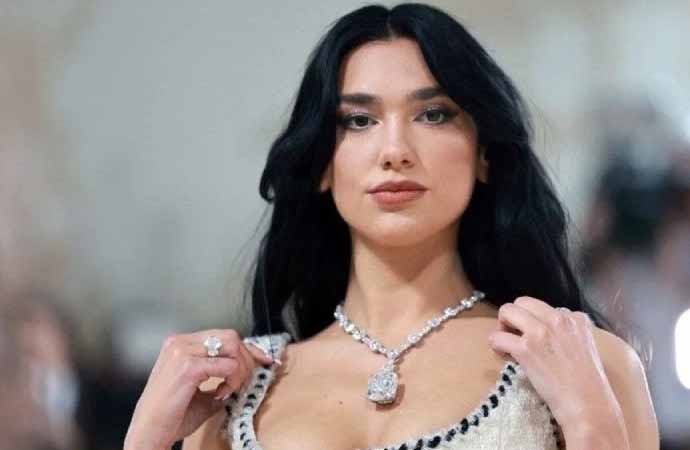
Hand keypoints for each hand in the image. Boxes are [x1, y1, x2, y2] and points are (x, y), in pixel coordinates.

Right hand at [124, 329, 273, 449]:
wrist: (148, 433)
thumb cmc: (170, 416)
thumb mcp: (200, 391)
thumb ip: (219, 377)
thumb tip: (243, 375)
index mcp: (180, 344)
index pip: (222, 336)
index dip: (246, 348)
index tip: (262, 359)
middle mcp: (180, 342)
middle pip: (230, 336)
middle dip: (246, 358)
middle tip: (243, 381)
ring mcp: (182, 352)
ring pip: (232, 346)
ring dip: (239, 369)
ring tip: (228, 389)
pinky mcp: (188, 366)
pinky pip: (228, 365)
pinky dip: (232, 380)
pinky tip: (221, 394)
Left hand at [487, 297, 627, 445]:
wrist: (588, 405)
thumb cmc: (588, 385)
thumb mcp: (585, 347)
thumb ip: (568, 333)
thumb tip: (545, 333)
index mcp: (575, 318)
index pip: (544, 308)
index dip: (536, 322)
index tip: (536, 339)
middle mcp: (558, 319)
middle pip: (522, 302)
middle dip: (515, 317)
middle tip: (515, 336)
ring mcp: (540, 332)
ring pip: (507, 311)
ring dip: (502, 327)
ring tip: (508, 344)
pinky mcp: (526, 348)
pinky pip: (497, 337)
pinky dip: (495, 345)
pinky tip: (504, 356)